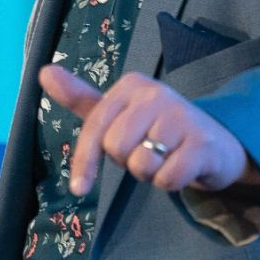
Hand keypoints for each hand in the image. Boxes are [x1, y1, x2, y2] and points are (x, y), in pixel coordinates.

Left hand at [41, 63, 259, 197]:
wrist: (215, 143)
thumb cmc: (157, 128)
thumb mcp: (118, 112)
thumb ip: (80, 97)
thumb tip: (43, 71)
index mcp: (132, 85)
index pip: (95, 126)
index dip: (84, 161)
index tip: (79, 188)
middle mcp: (156, 94)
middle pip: (116, 148)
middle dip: (128, 161)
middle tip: (147, 151)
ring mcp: (182, 115)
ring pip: (141, 164)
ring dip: (150, 172)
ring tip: (165, 157)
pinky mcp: (202, 142)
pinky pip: (168, 178)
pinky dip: (171, 182)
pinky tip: (182, 166)